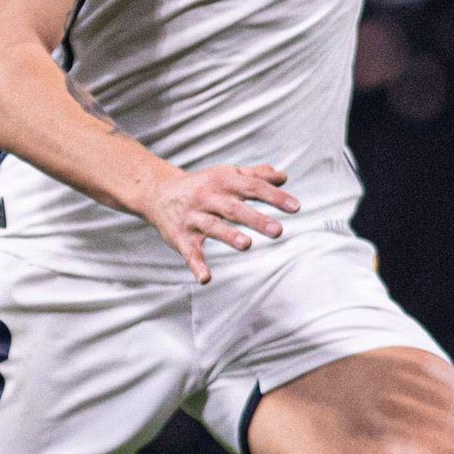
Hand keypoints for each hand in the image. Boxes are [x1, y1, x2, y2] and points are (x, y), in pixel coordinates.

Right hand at [138, 161, 300, 283]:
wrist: (157, 193)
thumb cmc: (201, 186)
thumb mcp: (226, 175)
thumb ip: (255, 176)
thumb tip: (282, 178)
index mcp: (222, 181)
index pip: (252, 188)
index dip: (274, 197)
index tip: (296, 207)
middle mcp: (207, 198)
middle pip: (234, 209)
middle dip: (256, 219)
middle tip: (279, 231)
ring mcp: (193, 219)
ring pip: (212, 227)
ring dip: (229, 236)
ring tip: (247, 245)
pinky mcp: (181, 238)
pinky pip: (189, 253)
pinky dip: (196, 266)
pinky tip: (206, 278)